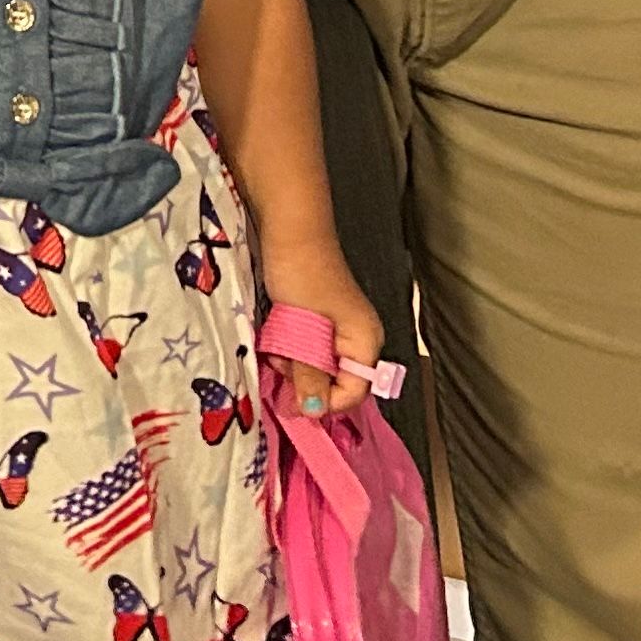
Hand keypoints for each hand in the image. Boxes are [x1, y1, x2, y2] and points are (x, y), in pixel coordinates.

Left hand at [253, 245, 384, 415]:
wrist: (289, 230)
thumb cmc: (302, 276)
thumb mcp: (304, 329)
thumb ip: (310, 371)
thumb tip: (313, 410)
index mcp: (365, 341)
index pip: (354, 392)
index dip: (324, 400)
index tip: (292, 396)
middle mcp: (357, 340)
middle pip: (335, 382)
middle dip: (306, 380)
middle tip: (281, 363)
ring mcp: (337, 330)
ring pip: (317, 367)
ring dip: (294, 364)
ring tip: (275, 345)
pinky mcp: (318, 321)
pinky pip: (307, 349)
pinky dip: (290, 349)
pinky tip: (275, 337)